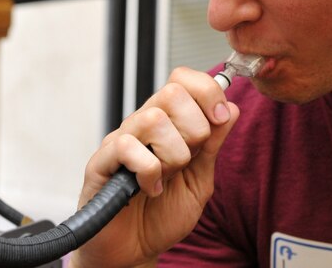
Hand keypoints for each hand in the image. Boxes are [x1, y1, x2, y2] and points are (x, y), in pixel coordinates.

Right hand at [69, 67, 240, 267]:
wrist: (133, 250)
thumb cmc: (161, 216)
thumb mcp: (200, 180)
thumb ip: (213, 146)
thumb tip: (230, 108)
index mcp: (167, 124)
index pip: (183, 80)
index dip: (207, 92)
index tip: (219, 118)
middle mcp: (142, 126)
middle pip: (172, 93)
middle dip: (194, 129)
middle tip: (188, 159)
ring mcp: (120, 142)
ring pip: (153, 118)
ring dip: (172, 154)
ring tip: (167, 177)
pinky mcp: (101, 163)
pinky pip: (127, 147)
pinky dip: (148, 172)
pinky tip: (150, 189)